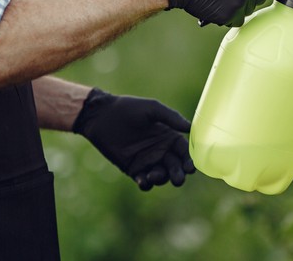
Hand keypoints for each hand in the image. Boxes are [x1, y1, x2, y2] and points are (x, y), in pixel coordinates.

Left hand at [72, 88, 195, 189]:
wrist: (101, 116)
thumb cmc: (128, 108)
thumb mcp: (152, 108)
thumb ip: (171, 117)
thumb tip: (191, 127)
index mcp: (169, 137)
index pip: (184, 151)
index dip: (189, 160)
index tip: (191, 168)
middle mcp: (161, 150)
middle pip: (176, 167)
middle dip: (179, 174)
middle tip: (178, 179)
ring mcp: (147, 161)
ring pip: (161, 176)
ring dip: (162, 179)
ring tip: (154, 175)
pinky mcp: (133, 169)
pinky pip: (144, 181)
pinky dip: (146, 184)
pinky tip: (143, 179)